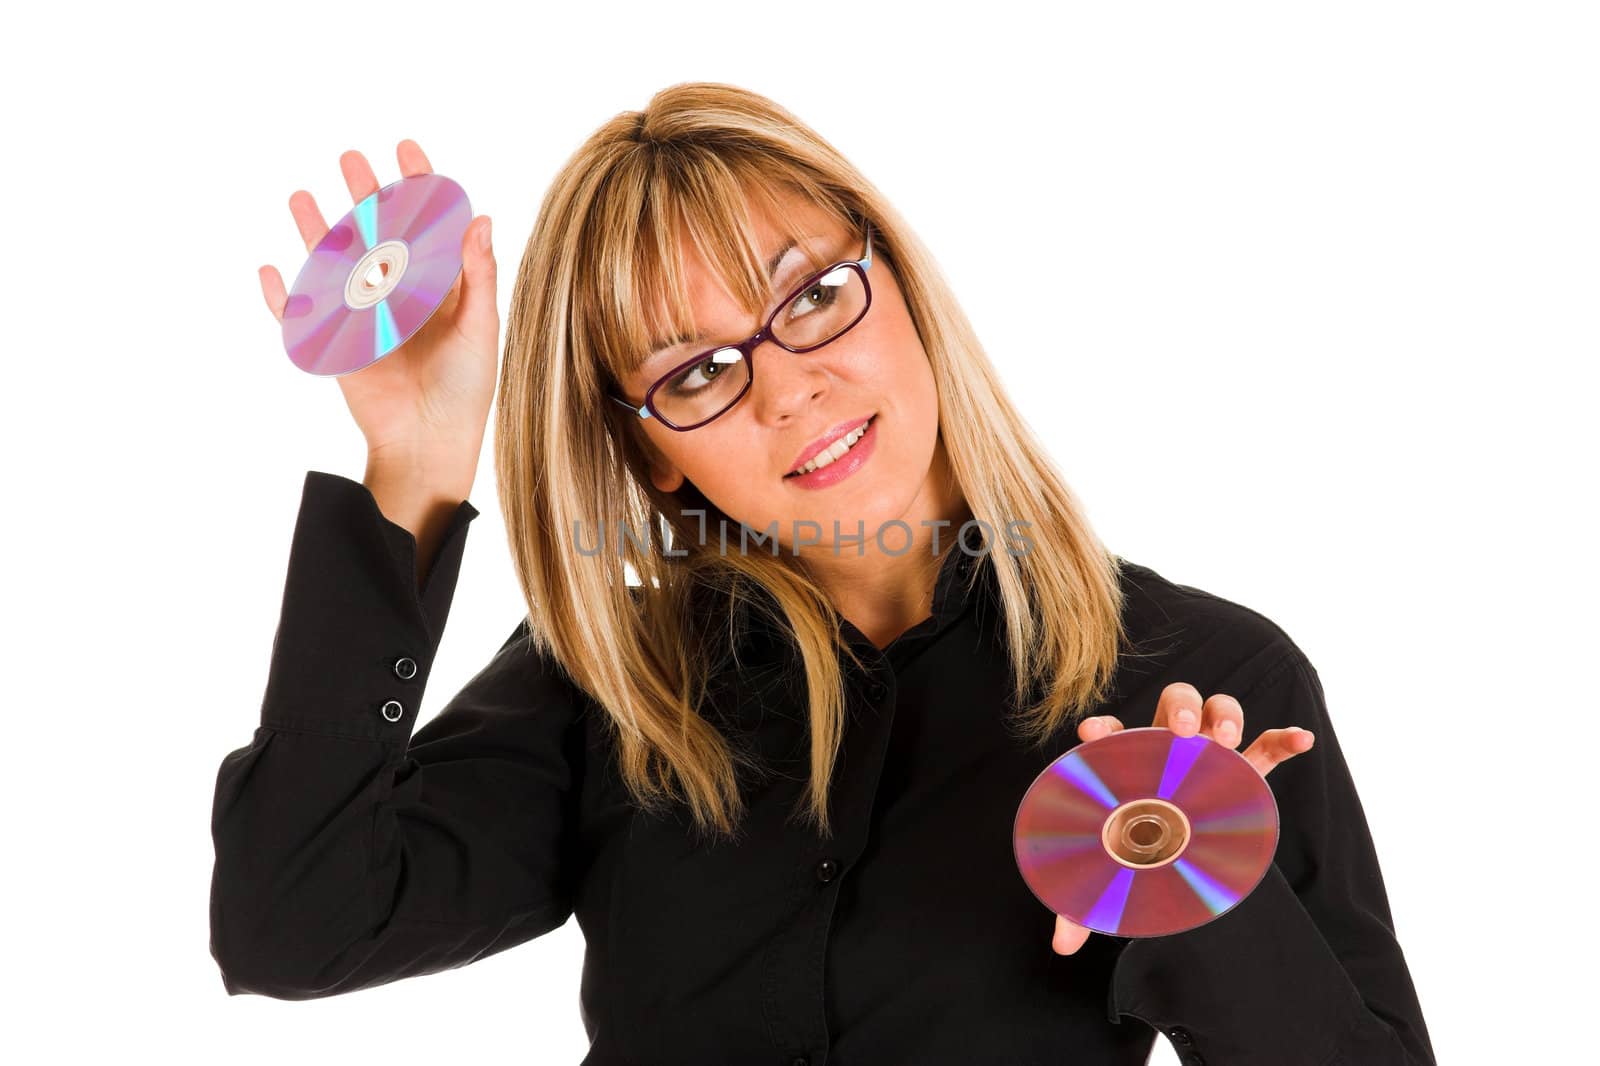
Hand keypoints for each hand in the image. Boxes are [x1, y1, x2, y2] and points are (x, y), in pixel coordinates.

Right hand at [259, 139, 498, 486]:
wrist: (431, 444)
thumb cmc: (466, 391)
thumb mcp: (479, 328)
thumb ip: (478, 275)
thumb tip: (481, 217)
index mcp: (442, 289)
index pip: (428, 227)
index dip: (418, 188)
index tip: (406, 149)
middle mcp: (403, 297)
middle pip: (378, 236)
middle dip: (365, 196)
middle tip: (352, 160)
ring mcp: (368, 319)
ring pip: (337, 266)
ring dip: (318, 233)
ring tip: (302, 197)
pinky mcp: (341, 348)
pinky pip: (304, 321)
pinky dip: (285, 300)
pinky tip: (271, 271)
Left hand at [1050, 681, 1315, 955]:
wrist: (1180, 858)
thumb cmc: (1139, 855)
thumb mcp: (1112, 881)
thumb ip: (1082, 909)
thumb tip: (1062, 946)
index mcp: (1129, 763)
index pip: (1109, 733)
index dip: (1100, 729)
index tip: (1092, 736)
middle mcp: (1169, 748)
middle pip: (1175, 704)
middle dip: (1180, 709)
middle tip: (1182, 733)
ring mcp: (1211, 755)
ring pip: (1219, 712)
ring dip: (1225, 716)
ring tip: (1225, 738)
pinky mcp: (1247, 771)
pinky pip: (1268, 747)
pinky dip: (1285, 739)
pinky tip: (1301, 739)